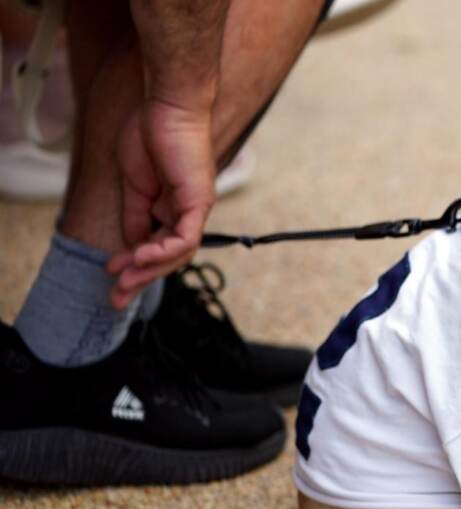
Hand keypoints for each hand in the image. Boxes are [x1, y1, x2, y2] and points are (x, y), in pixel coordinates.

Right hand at [106, 99, 216, 308]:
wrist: (168, 107)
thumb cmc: (152, 135)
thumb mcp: (135, 184)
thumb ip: (136, 215)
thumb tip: (133, 244)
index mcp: (171, 208)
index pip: (158, 246)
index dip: (135, 264)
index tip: (112, 273)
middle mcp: (187, 212)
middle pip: (168, 257)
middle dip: (142, 279)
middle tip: (117, 298)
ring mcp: (195, 209)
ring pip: (179, 253)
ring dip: (150, 270)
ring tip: (125, 280)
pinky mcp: (198, 202)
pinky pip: (186, 237)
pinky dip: (165, 251)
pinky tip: (143, 258)